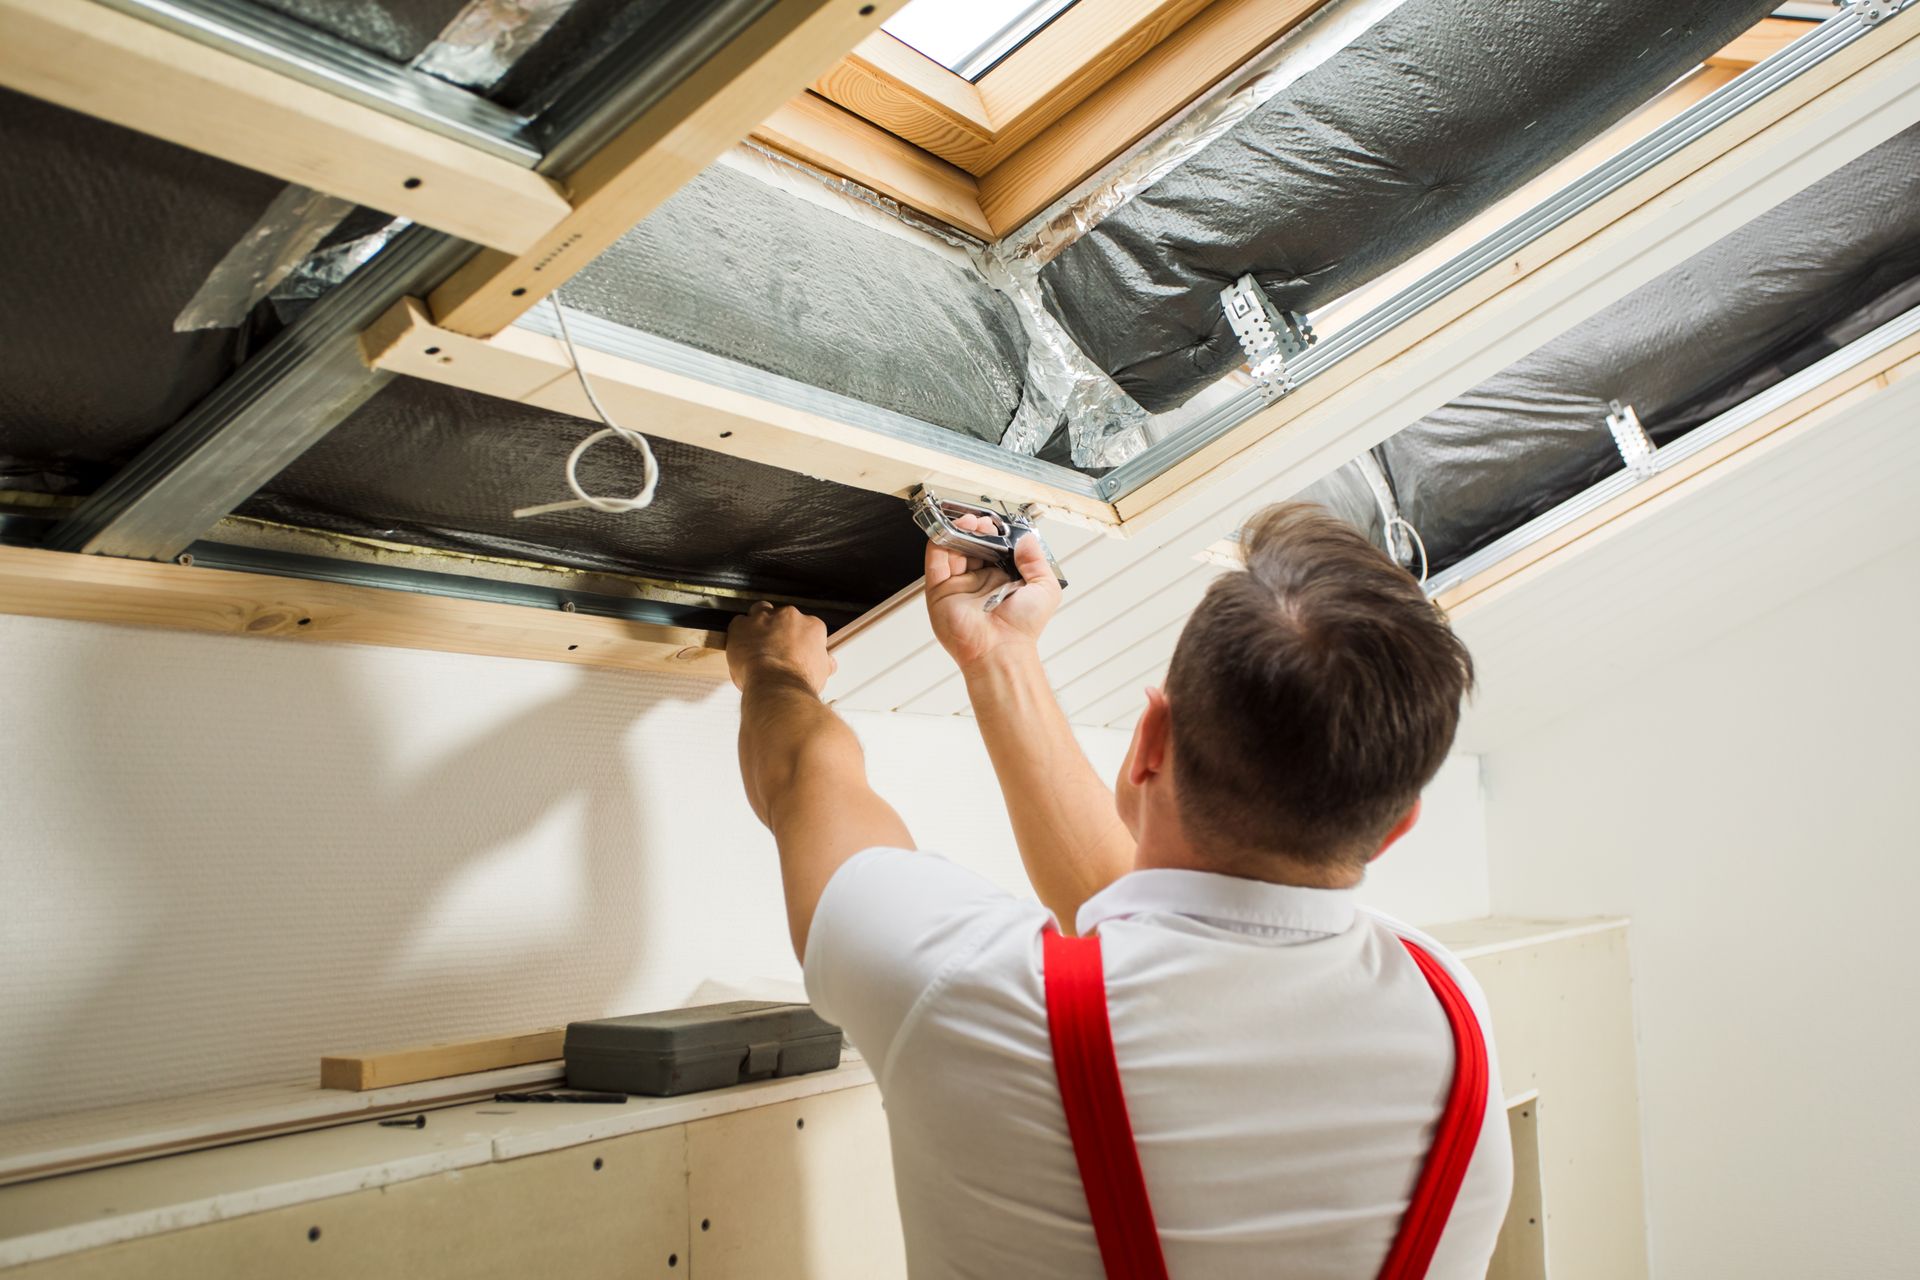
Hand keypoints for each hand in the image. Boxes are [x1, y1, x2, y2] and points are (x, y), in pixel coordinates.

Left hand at [727, 603, 835, 693]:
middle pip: (783, 616)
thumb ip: (823, 661)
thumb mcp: (821, 672)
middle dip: (778, 629)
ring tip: (756, 645)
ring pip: (760, 613)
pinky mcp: (743, 625)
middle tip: (774, 649)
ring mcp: (765, 619)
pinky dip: (738, 634)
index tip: (793, 648)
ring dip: (758, 626)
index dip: (798, 638)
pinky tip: (741, 649)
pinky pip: (738, 623)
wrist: (776, 688)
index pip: (806, 625)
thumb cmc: (797, 682)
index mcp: (812, 626)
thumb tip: (827, 663)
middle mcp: (790, 617)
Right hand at [925, 514, 1062, 670]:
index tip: (997, 523)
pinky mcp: (940, 592)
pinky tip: (949, 532)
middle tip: (982, 522)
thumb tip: (1027, 540)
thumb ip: (1037, 560)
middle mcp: (978, 581)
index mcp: (1001, 579)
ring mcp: (958, 586)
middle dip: (976, 530)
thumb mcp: (1044, 588)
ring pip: (952, 550)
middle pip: (970, 545)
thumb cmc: (1022, 628)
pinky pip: (935, 563)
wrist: (1000, 650)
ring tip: (967, 522)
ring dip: (958, 532)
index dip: (994, 533)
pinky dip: (939, 544)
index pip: (993, 548)